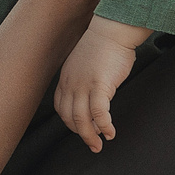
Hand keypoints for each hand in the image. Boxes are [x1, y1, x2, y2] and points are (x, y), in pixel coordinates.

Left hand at [54, 20, 140, 150]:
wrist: (113, 29)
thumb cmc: (104, 45)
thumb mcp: (85, 63)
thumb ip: (84, 80)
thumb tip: (94, 97)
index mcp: (66, 78)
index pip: (61, 107)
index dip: (70, 121)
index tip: (81, 129)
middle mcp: (71, 83)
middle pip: (69, 117)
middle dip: (80, 134)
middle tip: (92, 144)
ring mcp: (84, 85)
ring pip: (81, 120)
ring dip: (90, 136)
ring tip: (99, 145)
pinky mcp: (100, 85)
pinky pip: (99, 113)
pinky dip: (104, 126)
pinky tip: (110, 132)